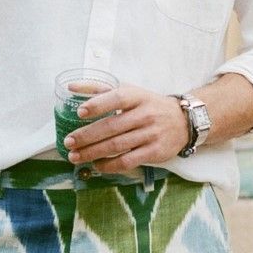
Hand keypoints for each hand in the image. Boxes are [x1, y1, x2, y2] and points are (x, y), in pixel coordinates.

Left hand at [64, 84, 189, 172]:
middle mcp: (145, 114)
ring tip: (75, 156)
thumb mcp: (129, 91)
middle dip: (87, 136)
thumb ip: (99, 89)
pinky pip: (128, 161)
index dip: (98, 104)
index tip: (79, 112)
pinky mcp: (154, 152)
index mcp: (137, 96)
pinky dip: (109, 165)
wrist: (183, 121)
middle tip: (69, 142)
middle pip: (112, 126)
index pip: (116, 98)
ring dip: (93, 152)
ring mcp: (150, 134)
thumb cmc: (148, 105)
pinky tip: (96, 165)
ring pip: (117, 146)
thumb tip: (71, 87)